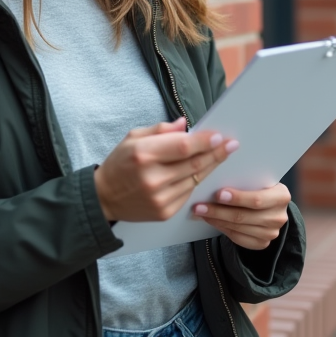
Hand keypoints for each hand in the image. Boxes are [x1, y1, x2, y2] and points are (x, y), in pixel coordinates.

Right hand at [94, 118, 238, 222]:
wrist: (104, 198)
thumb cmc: (120, 164)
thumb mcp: (133, 138)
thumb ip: (161, 130)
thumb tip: (185, 125)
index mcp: (144, 154)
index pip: (184, 146)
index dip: (205, 141)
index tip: (219, 136)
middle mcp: (153, 178)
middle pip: (195, 163)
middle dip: (216, 153)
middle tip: (231, 145)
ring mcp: (160, 198)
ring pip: (195, 179)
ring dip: (210, 166)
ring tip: (221, 156)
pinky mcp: (164, 212)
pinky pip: (188, 193)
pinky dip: (196, 181)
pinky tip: (202, 172)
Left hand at [192, 183, 290, 250]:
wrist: (269, 205)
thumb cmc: (259, 187)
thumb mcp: (258, 180)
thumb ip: (244, 180)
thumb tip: (215, 178)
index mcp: (282, 196)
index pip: (257, 200)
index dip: (237, 198)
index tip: (218, 194)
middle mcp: (279, 217)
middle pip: (244, 216)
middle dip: (218, 211)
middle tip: (199, 206)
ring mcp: (272, 233)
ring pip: (238, 228)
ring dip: (216, 220)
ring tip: (200, 212)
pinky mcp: (262, 244)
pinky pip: (237, 238)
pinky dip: (221, 228)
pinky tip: (210, 220)